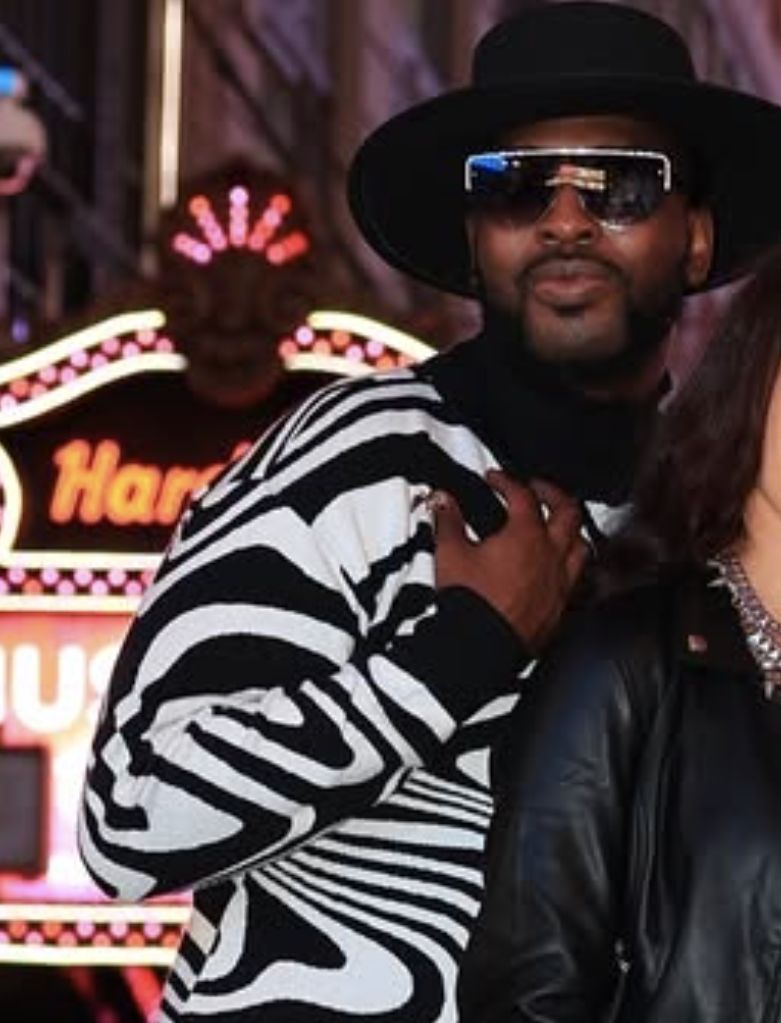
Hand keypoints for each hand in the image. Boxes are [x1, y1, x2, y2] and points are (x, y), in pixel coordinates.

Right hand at [431, 470, 588, 651]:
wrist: (481, 647)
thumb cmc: (471, 603)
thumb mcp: (451, 554)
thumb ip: (448, 522)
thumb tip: (443, 501)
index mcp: (526, 536)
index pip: (523, 496)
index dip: (508, 481)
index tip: (496, 480)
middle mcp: (551, 556)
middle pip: (567, 512)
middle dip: (553, 494)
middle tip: (538, 489)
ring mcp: (560, 582)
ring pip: (581, 545)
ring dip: (570, 529)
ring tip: (558, 526)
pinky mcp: (561, 607)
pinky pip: (577, 578)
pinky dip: (570, 565)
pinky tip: (558, 569)